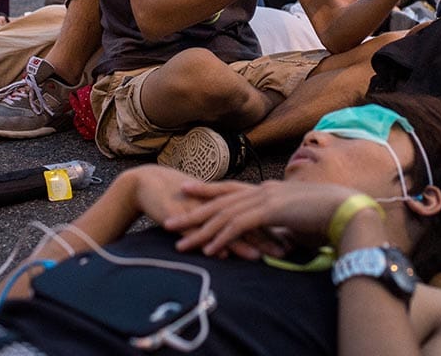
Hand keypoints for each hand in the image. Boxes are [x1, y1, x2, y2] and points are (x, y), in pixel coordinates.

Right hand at [130, 166, 285, 259]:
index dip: (274, 226)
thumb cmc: (177, 196)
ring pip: (224, 227)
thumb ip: (225, 218)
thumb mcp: (206, 206)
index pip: (254, 214)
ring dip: (243, 242)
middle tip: (287, 250)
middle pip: (245, 221)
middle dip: (266, 237)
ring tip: (261, 256)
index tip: (293, 238)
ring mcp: (199, 209)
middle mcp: (215, 203)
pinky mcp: (180, 216)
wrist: (146, 184)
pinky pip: (199, 232)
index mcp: (225, 200)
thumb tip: (245, 235)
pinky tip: (223, 254)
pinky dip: (211, 242)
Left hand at [165, 180, 358, 257]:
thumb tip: (274, 236)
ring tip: (180, 241)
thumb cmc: (327, 217)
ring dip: (200, 229)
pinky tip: (209, 249)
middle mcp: (263, 190)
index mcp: (268, 189)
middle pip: (220, 200)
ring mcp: (266, 198)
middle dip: (192, 211)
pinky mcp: (271, 211)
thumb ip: (281, 225)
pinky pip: (239, 225)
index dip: (208, 191)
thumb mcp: (296, 219)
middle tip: (169, 221)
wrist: (346, 209)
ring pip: (224, 213)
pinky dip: (222, 237)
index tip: (187, 191)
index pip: (231, 189)